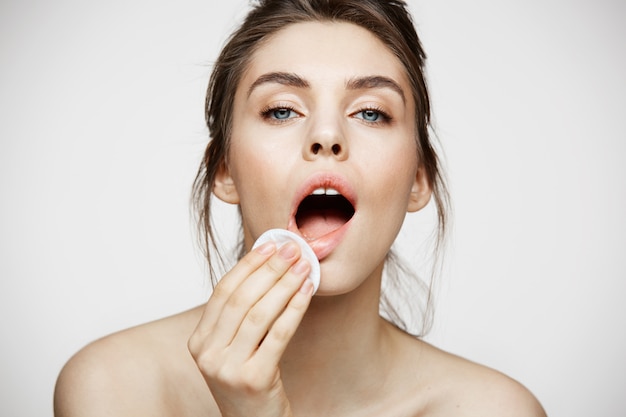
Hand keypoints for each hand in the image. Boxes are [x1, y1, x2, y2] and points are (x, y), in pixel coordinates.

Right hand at [188, 241, 313, 416]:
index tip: (270, 244)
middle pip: (241, 299)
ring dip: (284, 284)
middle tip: (292, 249)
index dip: (248, 264)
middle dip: (269, 269)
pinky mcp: (254, 379)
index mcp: (199, 341)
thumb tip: (268, 264)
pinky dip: (294, 308)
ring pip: (259, 314)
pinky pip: (278, 334)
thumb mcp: (233, 347)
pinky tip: (307, 291)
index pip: (223, 291)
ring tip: (304, 266)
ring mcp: (228, 369)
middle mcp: (207, 354)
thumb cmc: (248, 380)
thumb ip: (241, 314)